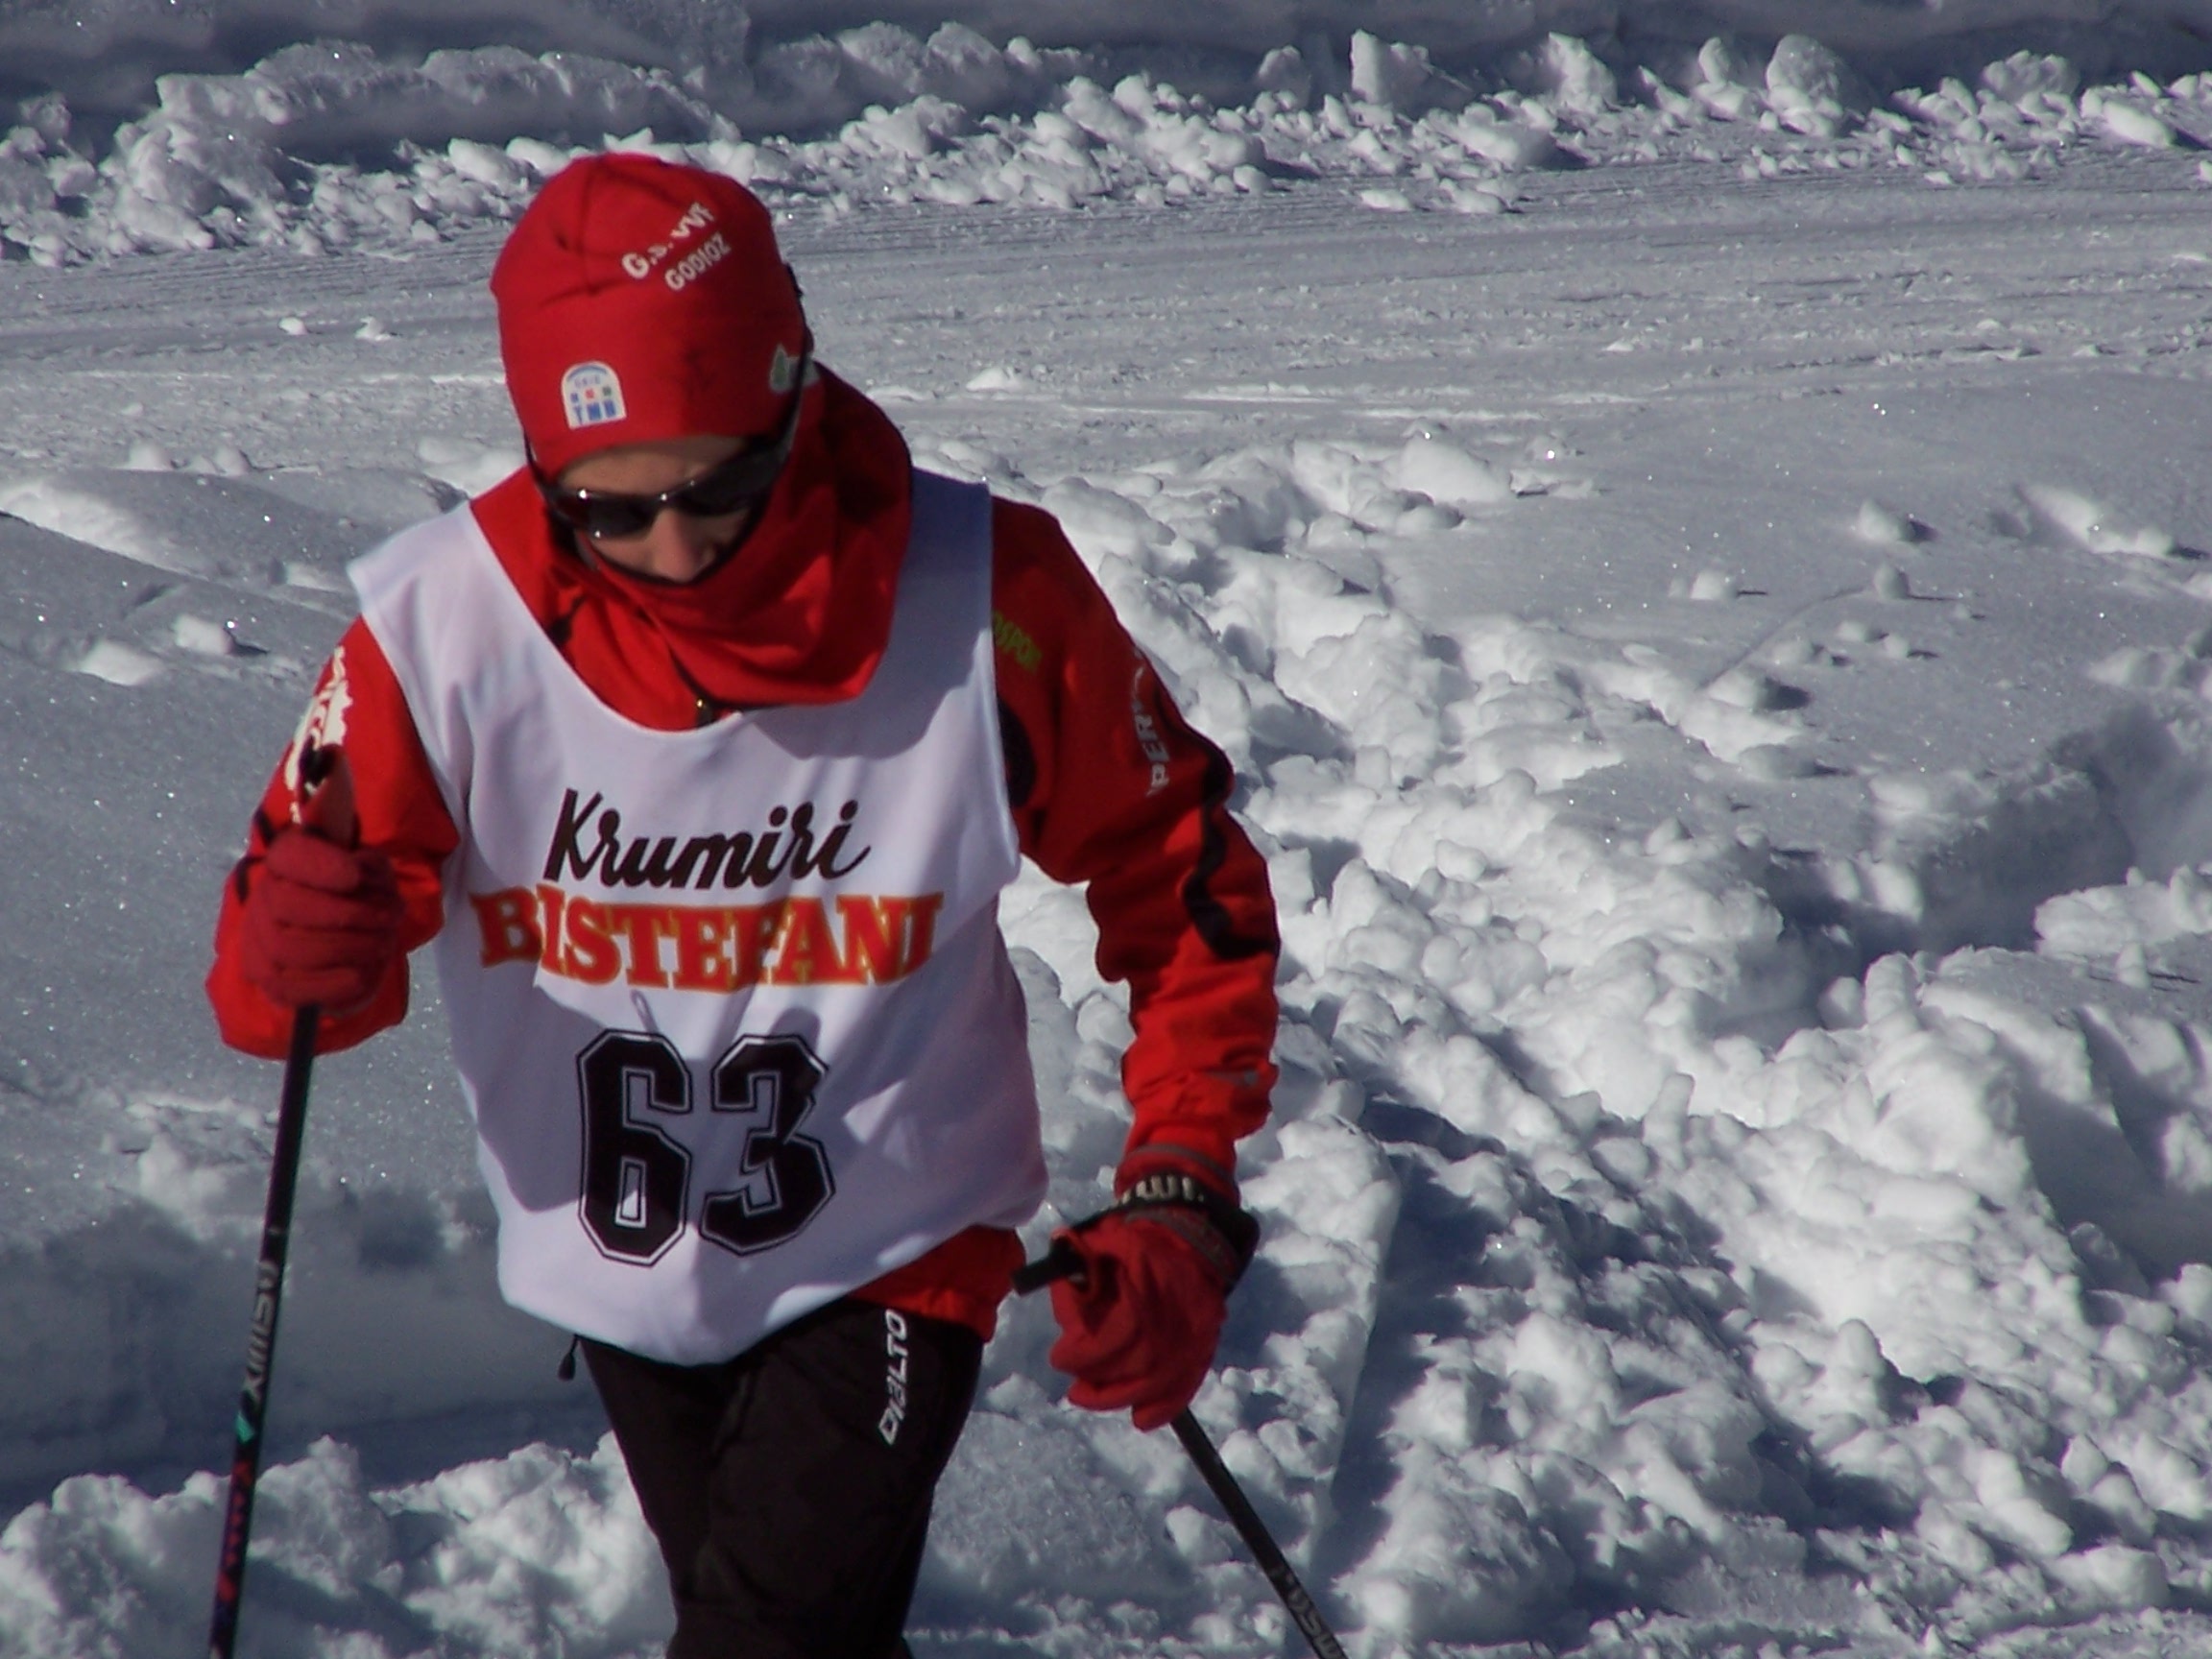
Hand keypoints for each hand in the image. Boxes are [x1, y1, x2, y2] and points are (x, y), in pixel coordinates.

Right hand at [238, 756, 400, 1011]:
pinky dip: (342, 982)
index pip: (292, 858)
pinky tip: (366, 969)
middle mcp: (264, 901)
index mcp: (285, 860)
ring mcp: (263, 945)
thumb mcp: (350, 840)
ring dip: (354, 945)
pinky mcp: (276, 984)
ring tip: (384, 939)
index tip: (359, 874)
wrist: (334, 933)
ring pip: (301, 949)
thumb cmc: (347, 881)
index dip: (324, 867)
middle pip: (299, 909)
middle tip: (391, 913)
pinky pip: (303, 989)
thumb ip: (340, 803)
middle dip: (354, 913)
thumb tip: (334, 755)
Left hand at [1046, 1155, 1254, 1431]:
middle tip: (1074, 1385)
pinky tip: (1140, 1418)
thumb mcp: (1107, 1236)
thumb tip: (1060, 1260)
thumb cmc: (1140, 1240)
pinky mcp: (1202, 1348)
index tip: (1061, 1357)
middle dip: (1098, 1380)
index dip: (1086, 1353)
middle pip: (1136, 1364)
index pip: (1118, 1333)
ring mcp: (1192, 1336)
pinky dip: (1165, 1407)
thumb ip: (1081, 1254)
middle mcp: (1175, 1316)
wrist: (1193, 1238)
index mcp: (1149, 1287)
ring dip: (1119, 1398)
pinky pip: (1186, 1386)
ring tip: (1089, 1397)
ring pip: (1157, 1382)